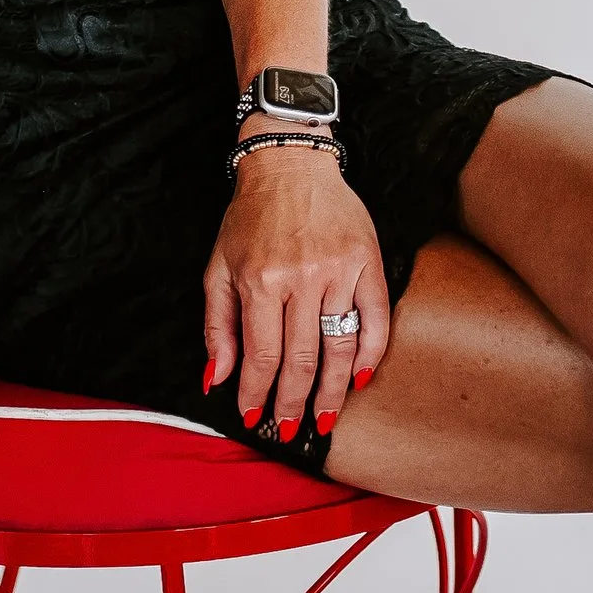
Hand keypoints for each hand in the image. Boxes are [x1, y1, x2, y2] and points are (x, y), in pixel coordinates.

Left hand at [201, 149, 390, 442]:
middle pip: (302, 360)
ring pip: (340, 347)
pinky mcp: (368, 260)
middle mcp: (301, 278)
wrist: (290, 163)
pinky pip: (376, 318)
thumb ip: (218, 326)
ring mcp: (339, 270)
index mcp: (260, 281)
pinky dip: (370, 354)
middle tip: (291, 430)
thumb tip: (216, 379)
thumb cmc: (250, 218)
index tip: (256, 418)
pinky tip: (359, 378)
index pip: (262, 355)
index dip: (258, 393)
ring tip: (325, 418)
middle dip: (294, 403)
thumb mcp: (218, 267)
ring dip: (333, 391)